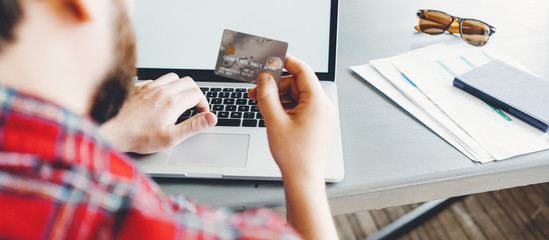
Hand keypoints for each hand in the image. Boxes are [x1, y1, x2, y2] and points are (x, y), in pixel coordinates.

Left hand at [100, 73, 216, 153]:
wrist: (110, 130)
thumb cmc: (138, 136)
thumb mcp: (171, 137)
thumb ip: (194, 126)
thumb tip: (212, 118)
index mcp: (172, 102)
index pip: (197, 94)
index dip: (204, 104)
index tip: (201, 114)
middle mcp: (162, 91)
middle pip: (188, 82)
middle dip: (195, 93)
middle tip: (194, 107)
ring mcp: (149, 87)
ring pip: (173, 78)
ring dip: (180, 87)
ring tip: (180, 101)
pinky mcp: (138, 87)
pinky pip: (156, 80)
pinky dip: (164, 86)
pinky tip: (160, 98)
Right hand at [248, 56, 334, 180]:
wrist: (303, 179)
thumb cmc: (294, 155)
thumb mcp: (274, 120)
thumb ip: (267, 95)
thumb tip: (264, 78)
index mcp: (317, 102)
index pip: (302, 70)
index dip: (285, 62)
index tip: (271, 58)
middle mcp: (322, 106)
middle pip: (297, 83)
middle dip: (275, 84)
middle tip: (255, 89)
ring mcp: (320, 115)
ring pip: (296, 95)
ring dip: (277, 96)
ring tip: (259, 102)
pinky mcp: (315, 123)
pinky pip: (299, 106)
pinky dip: (284, 106)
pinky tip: (270, 111)